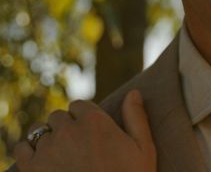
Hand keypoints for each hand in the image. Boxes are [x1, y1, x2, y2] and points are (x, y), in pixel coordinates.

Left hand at [14, 90, 155, 171]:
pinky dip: (28, 152)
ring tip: (59, 155)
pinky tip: (41, 161)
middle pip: (58, 117)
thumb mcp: (143, 148)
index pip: (79, 105)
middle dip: (65, 127)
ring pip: (39, 131)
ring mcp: (48, 149)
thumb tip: (133, 92)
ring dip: (47, 139)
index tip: (89, 131)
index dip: (83, 117)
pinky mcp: (32, 168)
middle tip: (75, 146)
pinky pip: (21, 149)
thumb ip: (136, 117)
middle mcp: (68, 130)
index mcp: (95, 121)